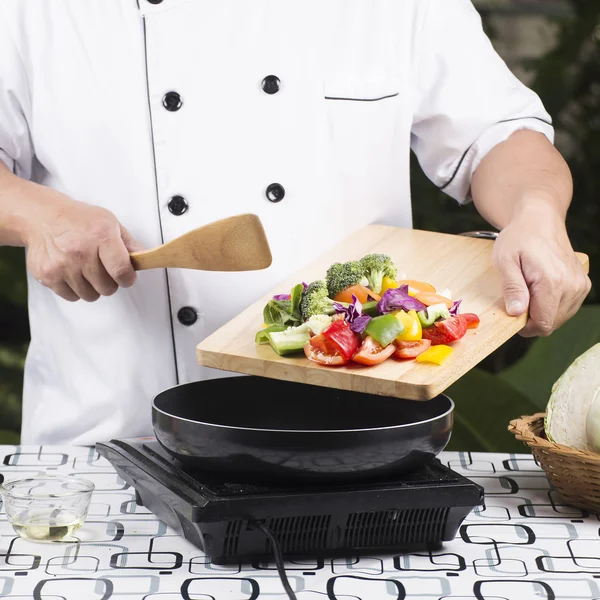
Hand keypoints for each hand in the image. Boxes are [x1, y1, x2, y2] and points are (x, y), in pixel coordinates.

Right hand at [21, 182, 142, 301]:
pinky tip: (74, 273)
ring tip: (88, 271)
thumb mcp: (109, 222)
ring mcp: (63, 265)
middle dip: (110, 282)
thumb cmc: (78, 220)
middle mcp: (81, 252)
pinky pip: (72, 297)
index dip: (128, 278)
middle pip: (107, 288)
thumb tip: (144, 260)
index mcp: (100, 236)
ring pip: (90, 295)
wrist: (42, 217)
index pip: (122, 271)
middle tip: (104, 270)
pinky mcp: (48, 275)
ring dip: (93, 287)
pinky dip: (76, 289)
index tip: (127, 277)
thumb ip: (129, 243)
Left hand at [492, 204, 590, 336]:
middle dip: (533, 318)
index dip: (526, 327)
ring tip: (529, 290)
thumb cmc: (518, 238)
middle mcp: (572, 286)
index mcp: (553, 282)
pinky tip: (540, 290)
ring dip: (543, 312)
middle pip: (552, 323)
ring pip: (560, 317)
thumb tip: (516, 312)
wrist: (540, 220)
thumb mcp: (504, 261)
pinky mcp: (583, 284)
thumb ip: (512, 288)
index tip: (513, 315)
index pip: (544, 323)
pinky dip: (552, 305)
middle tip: (518, 298)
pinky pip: (567, 308)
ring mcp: (580, 285)